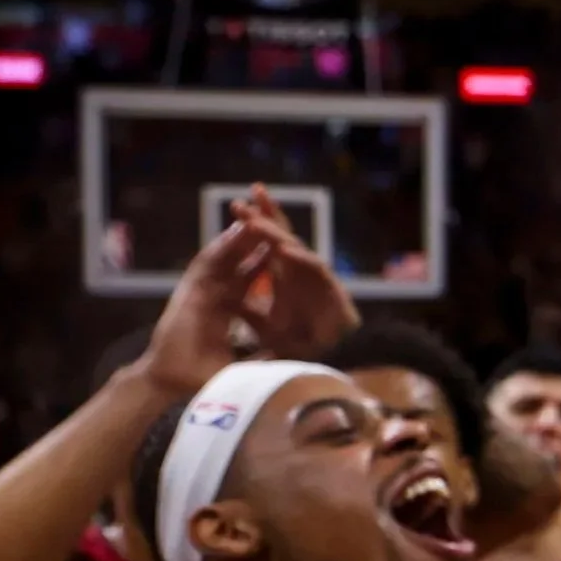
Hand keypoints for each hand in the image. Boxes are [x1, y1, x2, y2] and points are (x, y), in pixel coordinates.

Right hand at [135, 218, 286, 396]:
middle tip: (276, 220)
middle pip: (239, 262)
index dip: (266, 266)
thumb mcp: (244, 365)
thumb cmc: (200, 377)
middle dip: (257, 242)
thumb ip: (264, 358)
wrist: (168, 380)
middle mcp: (213, 295)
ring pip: (226, 256)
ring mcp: (201, 290)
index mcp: (224, 309)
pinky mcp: (190, 290)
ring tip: (261, 213)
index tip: (288, 254)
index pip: (250, 282)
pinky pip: (209, 262)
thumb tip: (292, 363)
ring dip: (243, 236)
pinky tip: (239, 229)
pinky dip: (224, 245)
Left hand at [235, 185, 358, 358]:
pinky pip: (315, 268)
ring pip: (293, 247)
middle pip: (282, 235)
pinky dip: (299, 259)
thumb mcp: (261, 325)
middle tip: (245, 197)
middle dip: (264, 215)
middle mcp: (299, 270)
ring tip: (253, 222)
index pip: (268, 242)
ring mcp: (315, 277)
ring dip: (274, 233)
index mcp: (283, 273)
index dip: (256, 221)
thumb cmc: (295, 342)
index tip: (238, 204)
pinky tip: (281, 250)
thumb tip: (229, 296)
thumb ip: (247, 309)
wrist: (321, 363)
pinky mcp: (331, 288)